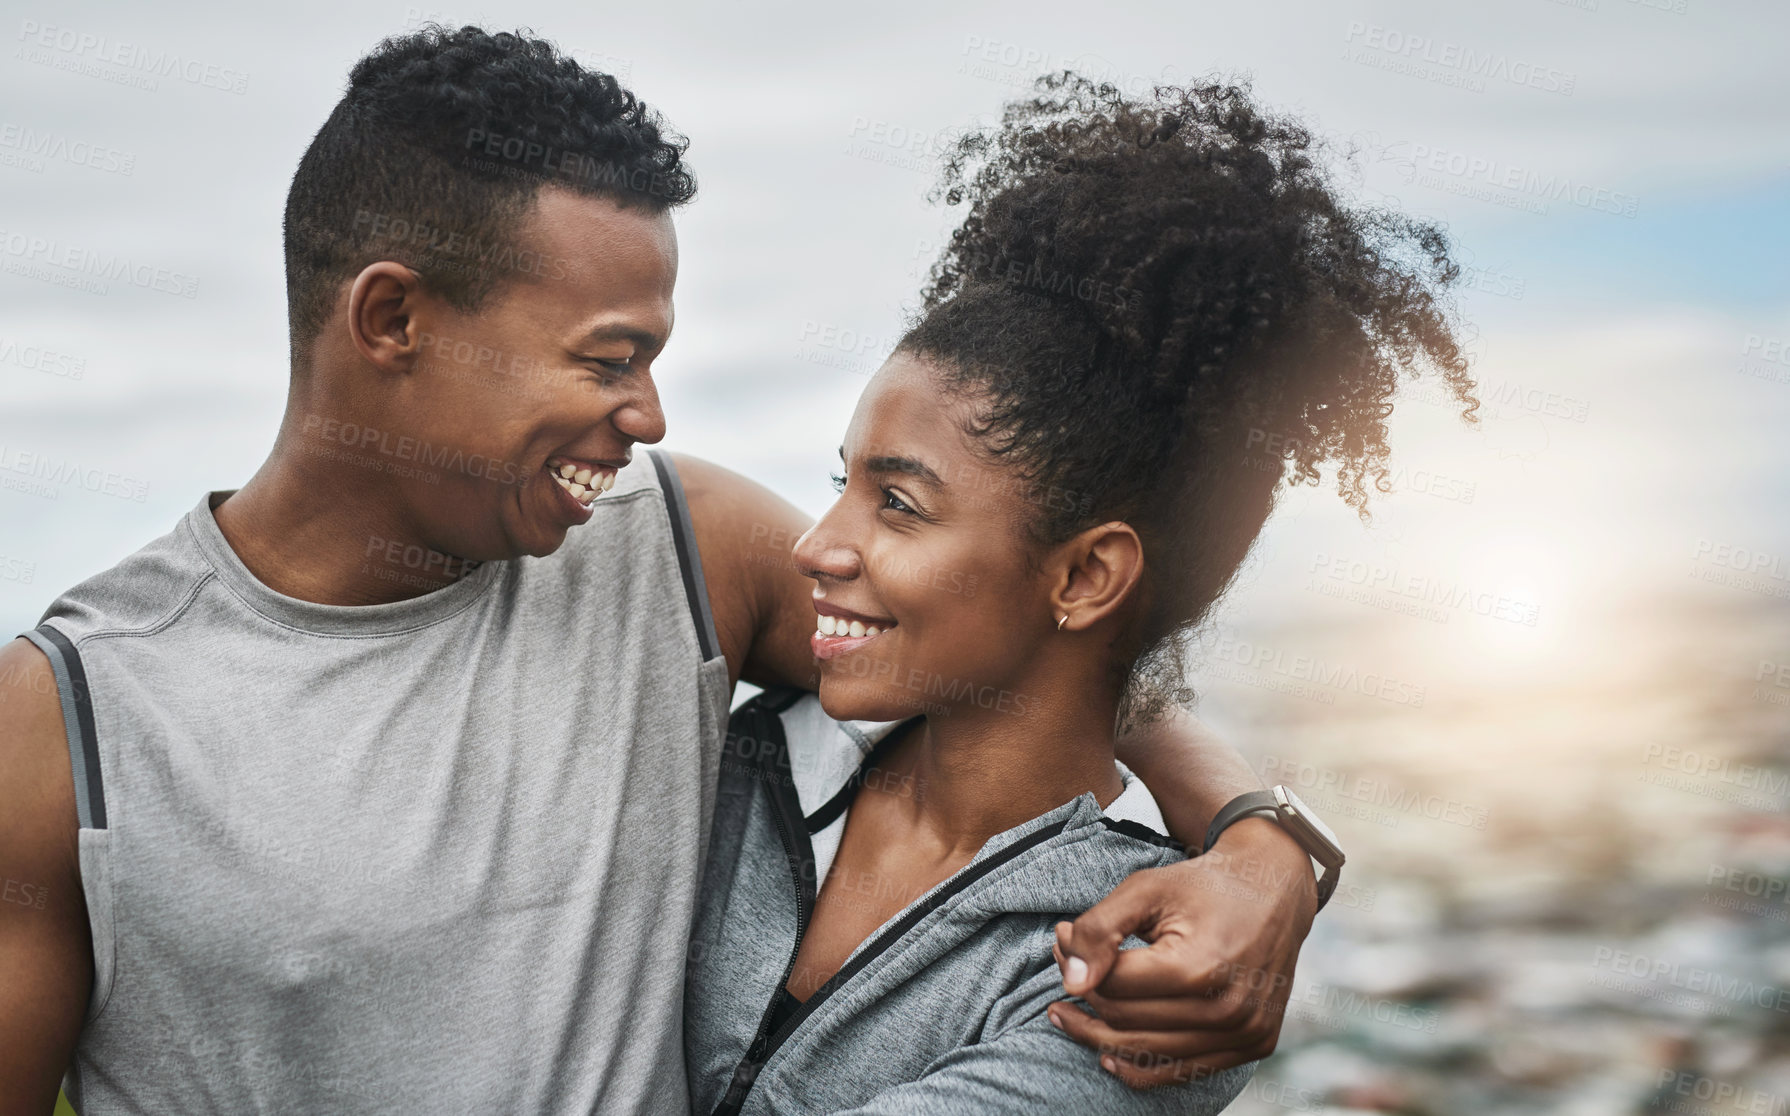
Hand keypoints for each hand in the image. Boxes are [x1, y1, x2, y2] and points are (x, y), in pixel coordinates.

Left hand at [1046, 817, 1317, 1088]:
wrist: (1273, 890)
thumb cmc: (1204, 886)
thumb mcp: (1146, 888)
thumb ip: (1101, 929)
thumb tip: (1072, 980)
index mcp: (1203, 966)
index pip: (1115, 984)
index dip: (1077, 962)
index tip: (1061, 937)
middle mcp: (1229, 1008)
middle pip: (1127, 1020)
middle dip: (1084, 995)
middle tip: (1065, 965)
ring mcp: (1246, 1032)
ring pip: (1147, 1053)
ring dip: (1099, 1035)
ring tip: (1068, 1012)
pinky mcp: (1255, 1044)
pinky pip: (1184, 1072)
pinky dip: (1140, 1068)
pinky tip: (1106, 1052)